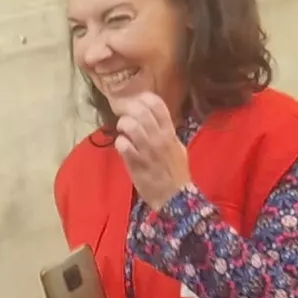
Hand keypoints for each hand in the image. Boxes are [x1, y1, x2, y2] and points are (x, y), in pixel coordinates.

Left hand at [110, 91, 191, 210]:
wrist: (174, 198)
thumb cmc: (176, 173)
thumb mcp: (178, 148)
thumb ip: (167, 133)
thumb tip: (156, 121)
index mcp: (170, 133)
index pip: (157, 105)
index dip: (144, 98)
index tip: (138, 102)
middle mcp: (158, 139)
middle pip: (141, 112)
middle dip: (129, 111)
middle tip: (126, 116)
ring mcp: (146, 151)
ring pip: (130, 126)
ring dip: (123, 125)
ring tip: (123, 131)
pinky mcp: (135, 163)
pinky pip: (122, 145)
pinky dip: (119, 143)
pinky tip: (122, 147)